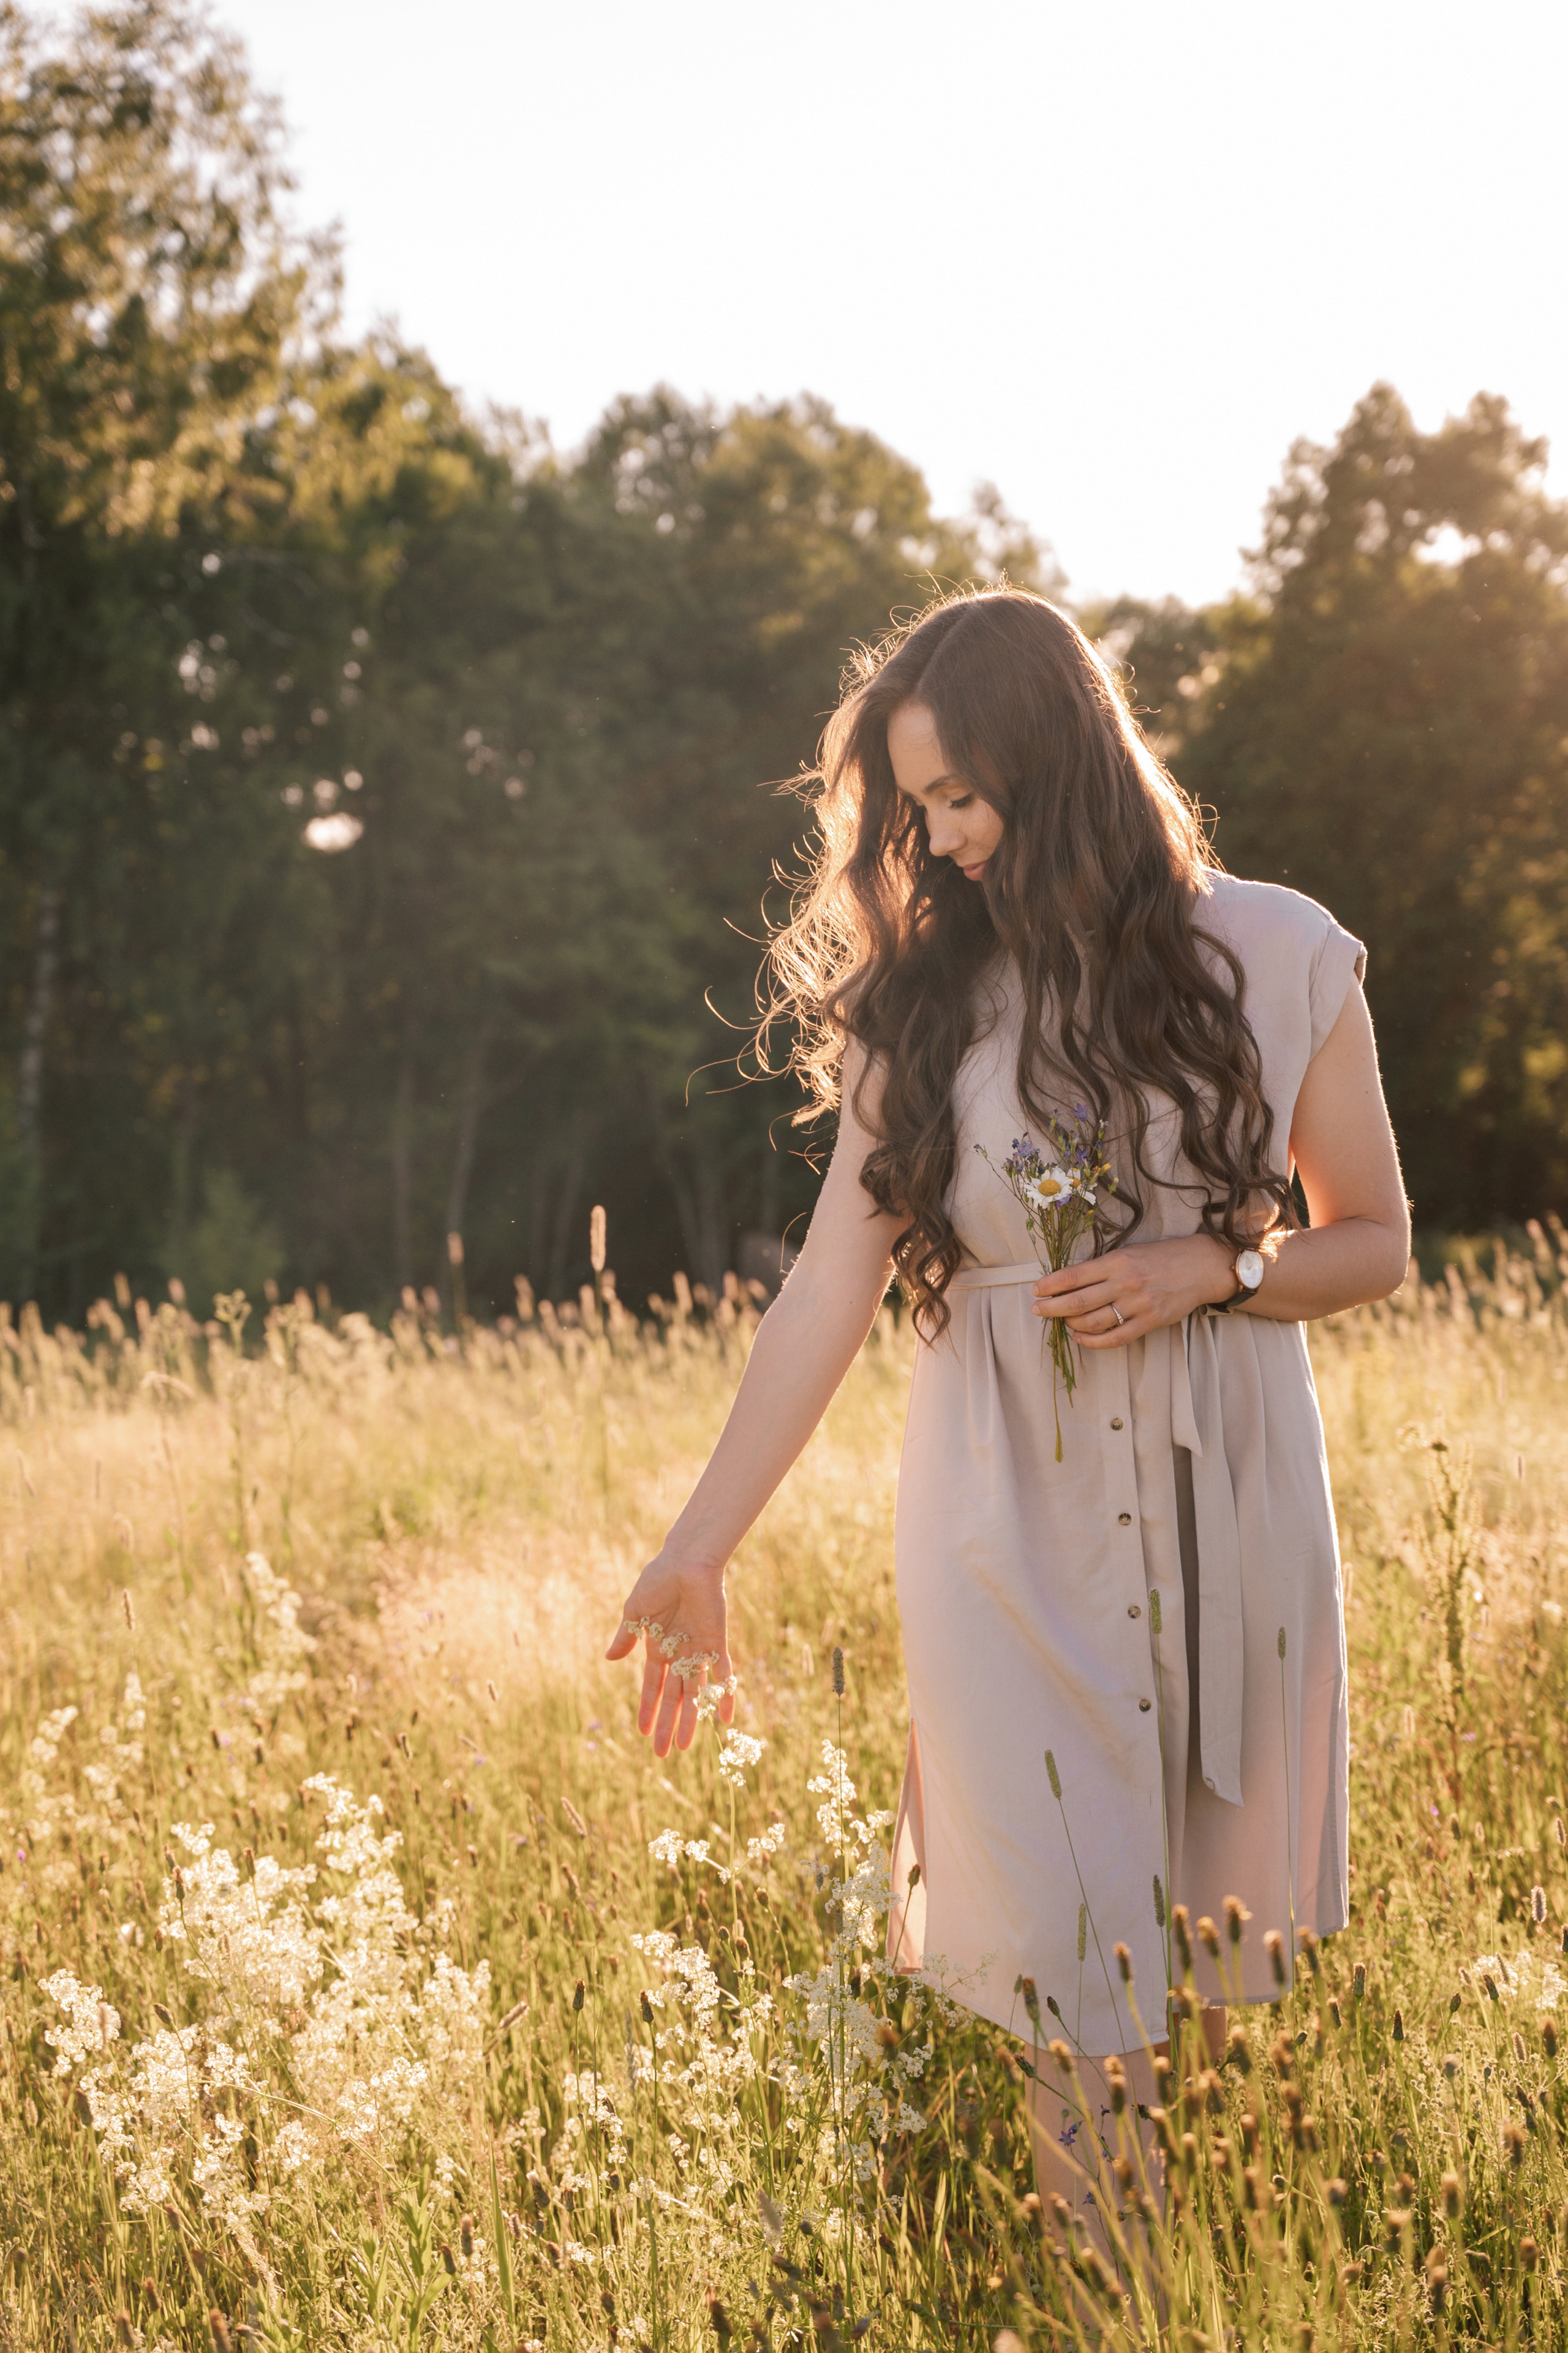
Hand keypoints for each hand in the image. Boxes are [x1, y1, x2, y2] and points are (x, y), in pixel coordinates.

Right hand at [604, 1551, 734, 1756]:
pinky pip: (724, 1673)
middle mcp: (679, 1652)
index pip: (652, 1685)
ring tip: (685, 1747)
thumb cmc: (658, 1580)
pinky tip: (725, 1717)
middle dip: (666, 1724)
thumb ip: (625, 1637)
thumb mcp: (635, 1611)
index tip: (641, 1732)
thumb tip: (608, 1659)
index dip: (647, 1708)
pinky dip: (725, 1694)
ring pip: (695, 1692)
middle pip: (673, 1696)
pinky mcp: (718, 1641)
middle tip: (661, 1754)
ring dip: (690, 1719)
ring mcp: (699, 1649)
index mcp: (657, 1645)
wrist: (687, 1560)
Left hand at [1031, 1233, 1236, 1347]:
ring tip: (1061, 1322)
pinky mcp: (1150, 1323)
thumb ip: (1103, 1266)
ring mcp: (1138, 1305)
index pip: (1074, 1276)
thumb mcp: (1130, 1251)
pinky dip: (1093, 1341)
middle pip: (1078, 1301)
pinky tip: (1081, 1338)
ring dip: (1071, 1324)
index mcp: (1117, 1262)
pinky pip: (1115, 1338)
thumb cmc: (1162, 1256)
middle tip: (1036, 1310)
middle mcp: (1125, 1284)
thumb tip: (1071, 1280)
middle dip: (1051, 1307)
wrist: (1201, 1267)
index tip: (1036, 1290)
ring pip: (1093, 1322)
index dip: (1050, 1285)